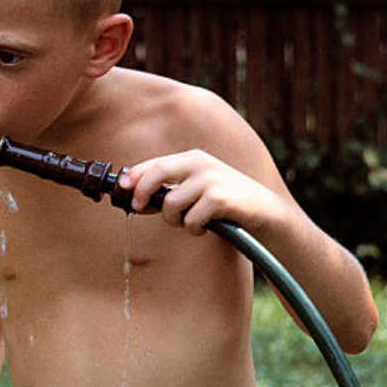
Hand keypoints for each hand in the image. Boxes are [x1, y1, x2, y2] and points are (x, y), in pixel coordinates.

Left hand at [119, 149, 282, 235]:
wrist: (264, 211)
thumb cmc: (225, 202)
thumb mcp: (196, 190)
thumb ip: (170, 192)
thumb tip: (136, 201)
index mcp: (193, 158)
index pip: (155, 163)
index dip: (135, 175)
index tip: (122, 188)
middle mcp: (201, 164)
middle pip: (157, 173)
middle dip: (142, 193)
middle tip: (138, 208)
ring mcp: (211, 180)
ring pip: (171, 204)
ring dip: (175, 220)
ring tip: (190, 222)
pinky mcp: (220, 199)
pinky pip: (190, 220)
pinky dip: (193, 229)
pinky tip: (205, 227)